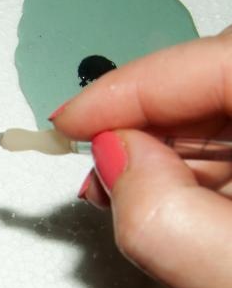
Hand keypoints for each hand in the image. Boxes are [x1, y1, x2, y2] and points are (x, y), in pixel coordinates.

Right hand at [52, 26, 231, 287]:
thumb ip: (174, 225)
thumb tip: (116, 163)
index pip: (219, 62)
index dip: (128, 90)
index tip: (71, 121)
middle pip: (214, 80)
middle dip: (141, 126)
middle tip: (97, 167)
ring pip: (222, 110)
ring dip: (162, 149)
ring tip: (123, 189)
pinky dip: (193, 165)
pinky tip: (167, 190)